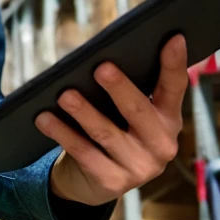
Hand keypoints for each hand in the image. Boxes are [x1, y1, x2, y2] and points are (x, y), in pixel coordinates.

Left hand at [35, 34, 187, 206]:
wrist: (92, 181)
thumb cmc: (111, 130)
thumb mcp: (125, 113)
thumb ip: (126, 89)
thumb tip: (105, 55)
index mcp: (168, 120)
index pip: (174, 88)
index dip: (174, 63)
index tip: (174, 37)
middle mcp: (160, 145)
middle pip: (138, 111)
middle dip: (119, 88)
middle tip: (101, 67)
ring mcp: (138, 167)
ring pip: (106, 133)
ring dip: (84, 112)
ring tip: (65, 95)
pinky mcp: (112, 182)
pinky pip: (83, 152)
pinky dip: (62, 133)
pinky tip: (44, 118)